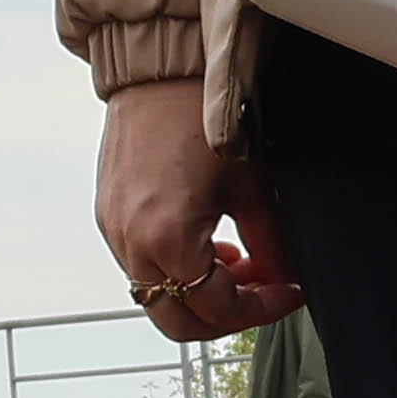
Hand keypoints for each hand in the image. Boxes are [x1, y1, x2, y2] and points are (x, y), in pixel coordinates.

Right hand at [97, 78, 297, 336]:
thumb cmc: (202, 118)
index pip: (219, 308)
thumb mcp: (252, 187)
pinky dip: (175, 271)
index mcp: (168, 240)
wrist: (158, 73)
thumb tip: (286, 277)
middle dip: (226, 317)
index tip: (288, 291)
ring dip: (200, 295)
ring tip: (235, 264)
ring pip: (159, 299)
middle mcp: (132, 244)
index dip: (262, 308)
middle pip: (179, 324)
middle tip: (260, 294)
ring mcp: (114, 233)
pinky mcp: (108, 218)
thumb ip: (272, 244)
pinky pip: (141, 269)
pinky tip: (205, 244)